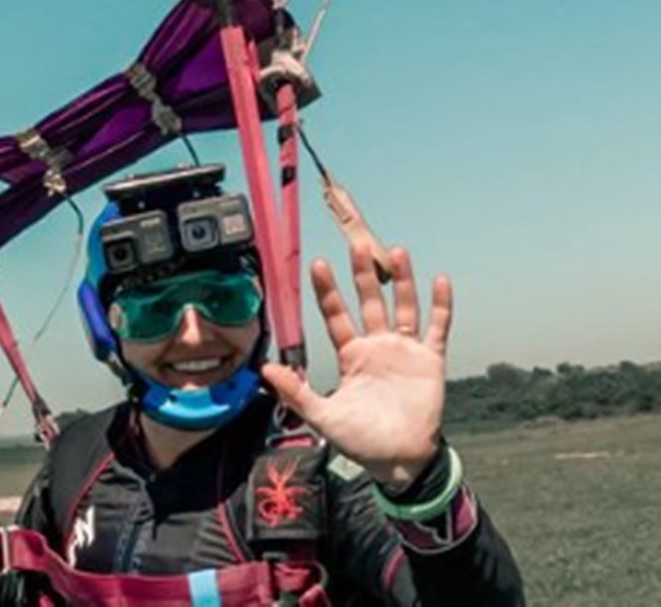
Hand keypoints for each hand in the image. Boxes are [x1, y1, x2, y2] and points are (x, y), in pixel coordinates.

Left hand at [263, 245, 451, 487]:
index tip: (318, 265)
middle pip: (369, 302)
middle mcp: (376, 347)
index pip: (336, 315)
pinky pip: (437, 327)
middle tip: (356, 243)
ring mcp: (404, 351)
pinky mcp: (430, 360)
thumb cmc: (359, 440)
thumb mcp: (321, 416)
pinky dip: (440, 305)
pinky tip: (439, 279)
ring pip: (402, 307)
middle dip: (362, 274)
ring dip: (402, 281)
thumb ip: (295, 392)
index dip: (328, 292)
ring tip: (397, 252)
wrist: (398, 460)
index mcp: (350, 356)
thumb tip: (264, 370)